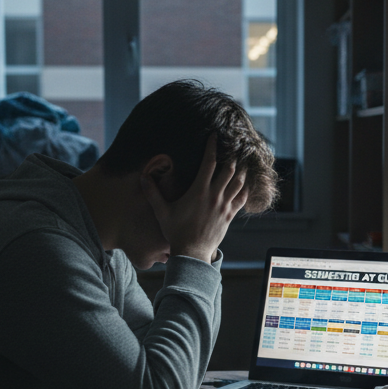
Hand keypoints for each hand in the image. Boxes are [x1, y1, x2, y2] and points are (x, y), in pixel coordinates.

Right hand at [142, 134, 249, 262]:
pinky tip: (245, 183)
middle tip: (231, 145)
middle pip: (229, 169)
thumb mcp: (162, 211)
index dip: (212, 146)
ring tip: (240, 160)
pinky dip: (245, 188)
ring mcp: (224, 205)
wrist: (192, 253)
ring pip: (238, 182)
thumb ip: (152, 193)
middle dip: (230, 155)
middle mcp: (214, 195)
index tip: (214, 135)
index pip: (209, 162)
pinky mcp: (230, 215)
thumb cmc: (176, 231)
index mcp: (198, 190)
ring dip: (240, 170)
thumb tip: (142, 177)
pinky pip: (242, 198)